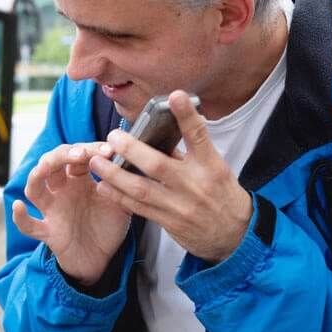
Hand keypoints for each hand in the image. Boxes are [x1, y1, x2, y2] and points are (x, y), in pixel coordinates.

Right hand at [12, 142, 131, 285]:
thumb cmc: (107, 227)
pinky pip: (28, 225)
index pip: (78, 155)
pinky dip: (20, 217)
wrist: (102, 260)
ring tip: (44, 168)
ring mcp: (52, 210)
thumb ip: (122, 185)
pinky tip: (18, 207)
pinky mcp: (48, 232)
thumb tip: (126, 161)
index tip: (109, 150)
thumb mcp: (121, 203)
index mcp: (79, 179)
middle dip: (63, 155)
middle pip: (52, 163)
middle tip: (82, 154)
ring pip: (34, 188)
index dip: (90, 150)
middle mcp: (62, 190)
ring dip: (36, 176)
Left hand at [88, 91, 252, 263]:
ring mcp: (180, 205)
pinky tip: (103, 186)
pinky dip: (118, 196)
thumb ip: (190, 153)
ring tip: (96, 161)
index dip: (186, 115)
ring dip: (114, 175)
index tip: (175, 95)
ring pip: (141, 188)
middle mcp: (194, 184)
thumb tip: (160, 133)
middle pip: (158, 165)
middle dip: (132, 149)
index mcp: (210, 165)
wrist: (235, 235)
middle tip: (113, 137)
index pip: (198, 136)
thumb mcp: (215, 169)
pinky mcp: (169, 222)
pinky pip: (138, 208)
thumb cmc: (222, 195)